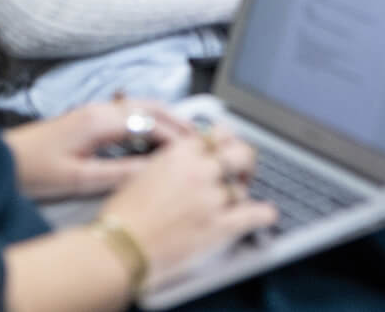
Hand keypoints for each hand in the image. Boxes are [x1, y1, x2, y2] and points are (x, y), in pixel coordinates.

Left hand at [5, 100, 193, 201]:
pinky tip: (155, 133)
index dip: (174, 136)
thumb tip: (154, 170)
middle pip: (149, 106)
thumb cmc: (35, 171)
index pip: (149, 122)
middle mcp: (101, 108)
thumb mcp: (78, 178)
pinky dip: (149, 119)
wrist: (1, 161)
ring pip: (140, 106)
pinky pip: (129, 112)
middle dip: (177, 119)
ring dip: (165, 117)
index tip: (194, 150)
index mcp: (100, 120)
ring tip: (185, 134)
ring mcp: (95, 110)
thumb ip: (118, 172)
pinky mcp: (89, 117)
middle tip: (199, 137)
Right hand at [102, 125, 276, 284]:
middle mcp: (200, 170)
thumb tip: (186, 162)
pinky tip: (267, 214)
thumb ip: (171, 163)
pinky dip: (262, 215)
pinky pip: (251, 215)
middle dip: (244, 161)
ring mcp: (211, 198)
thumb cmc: (121, 217)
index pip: (217, 136)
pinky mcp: (217, 226)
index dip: (225, 141)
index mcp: (181, 154)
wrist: (118, 248)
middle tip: (242, 169)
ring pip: (241, 187)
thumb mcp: (143, 173)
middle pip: (239, 153)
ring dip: (242, 193)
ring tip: (241, 197)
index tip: (228, 146)